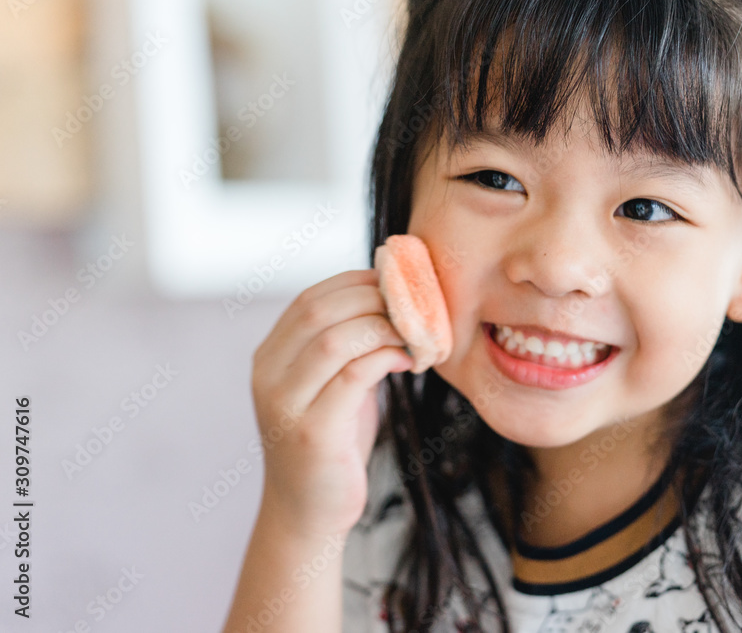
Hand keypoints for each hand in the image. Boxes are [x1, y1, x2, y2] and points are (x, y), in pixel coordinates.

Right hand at [250, 269, 412, 537]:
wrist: (308, 513)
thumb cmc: (331, 444)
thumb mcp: (331, 385)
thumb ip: (347, 347)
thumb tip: (392, 302)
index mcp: (269, 357)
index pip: (309, 298)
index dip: (355, 283)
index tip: (397, 286)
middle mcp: (268, 375)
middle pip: (320, 311)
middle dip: (373, 300)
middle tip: (415, 308)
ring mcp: (285, 405)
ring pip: (336, 339)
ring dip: (384, 328)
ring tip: (417, 334)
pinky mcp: (313, 432)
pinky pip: (353, 376)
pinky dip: (386, 357)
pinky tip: (409, 361)